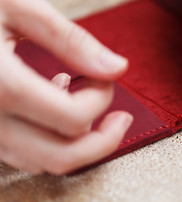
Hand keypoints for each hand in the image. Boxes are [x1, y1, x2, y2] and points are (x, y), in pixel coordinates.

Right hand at [0, 0, 132, 174]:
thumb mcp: (15, 5)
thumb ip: (71, 41)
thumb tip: (118, 68)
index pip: (73, 118)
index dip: (102, 98)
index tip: (104, 75)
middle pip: (63, 157)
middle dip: (104, 140)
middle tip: (122, 117)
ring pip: (44, 162)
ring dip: (79, 142)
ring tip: (87, 105)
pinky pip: (24, 155)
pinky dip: (52, 141)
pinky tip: (53, 106)